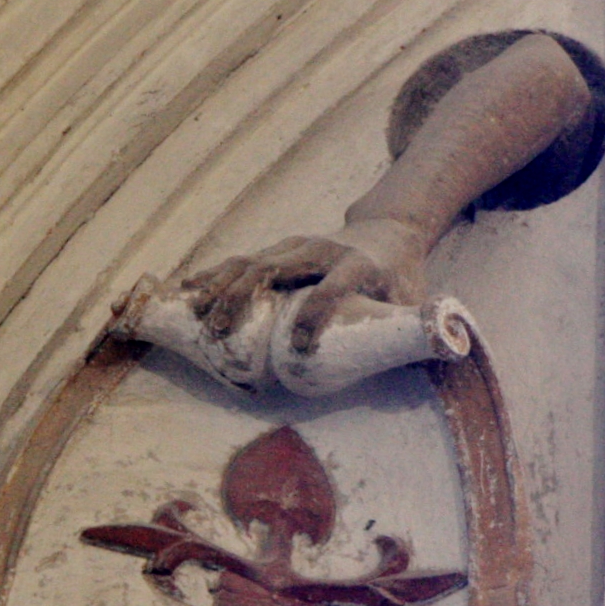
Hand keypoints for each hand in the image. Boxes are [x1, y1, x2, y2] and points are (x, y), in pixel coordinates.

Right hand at [181, 218, 427, 352]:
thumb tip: (420, 374)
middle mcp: (318, 250)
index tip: (299, 347)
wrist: (387, 230)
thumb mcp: (412, 300)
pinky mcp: (275, 251)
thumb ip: (412, 332)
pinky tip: (184, 293)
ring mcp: (292, 247)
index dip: (315, 314)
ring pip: (248, 262)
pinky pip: (237, 262)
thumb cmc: (399, 277)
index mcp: (356, 265)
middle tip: (222, 333)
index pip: (332, 288)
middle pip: (274, 269)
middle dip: (245, 299)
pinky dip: (210, 275)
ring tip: (196, 318)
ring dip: (219, 289)